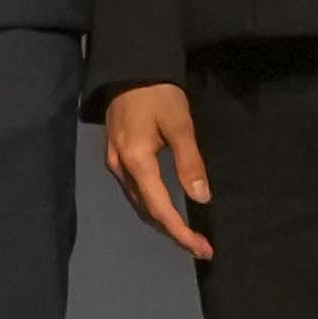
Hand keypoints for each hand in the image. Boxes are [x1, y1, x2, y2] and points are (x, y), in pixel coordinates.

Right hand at [100, 83, 214, 262]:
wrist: (130, 70)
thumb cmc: (158, 94)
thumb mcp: (180, 125)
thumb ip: (190, 162)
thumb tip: (201, 197)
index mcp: (136, 160)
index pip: (159, 207)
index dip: (181, 231)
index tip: (202, 248)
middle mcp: (120, 168)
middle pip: (146, 211)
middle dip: (174, 232)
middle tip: (201, 247)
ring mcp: (115, 163)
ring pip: (139, 203)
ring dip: (163, 221)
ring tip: (189, 234)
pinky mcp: (117, 157)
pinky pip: (136, 192)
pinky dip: (154, 206)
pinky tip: (169, 209)